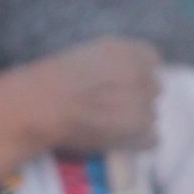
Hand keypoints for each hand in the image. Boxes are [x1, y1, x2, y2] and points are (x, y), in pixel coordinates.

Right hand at [20, 37, 161, 154]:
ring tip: (105, 123)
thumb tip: (121, 78)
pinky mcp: (142, 133)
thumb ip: (110, 62)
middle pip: (152, 87)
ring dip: (135, 119)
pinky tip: (115, 139)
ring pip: (150, 114)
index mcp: (125, 51)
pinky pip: (152, 139)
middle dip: (136, 96)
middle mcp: (141, 75)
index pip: (150, 59)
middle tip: (109, 104)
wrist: (41, 108)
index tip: (119, 81)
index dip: (136, 71)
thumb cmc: (50, 81)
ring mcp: (144, 105)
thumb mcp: (81, 56)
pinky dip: (137, 141)